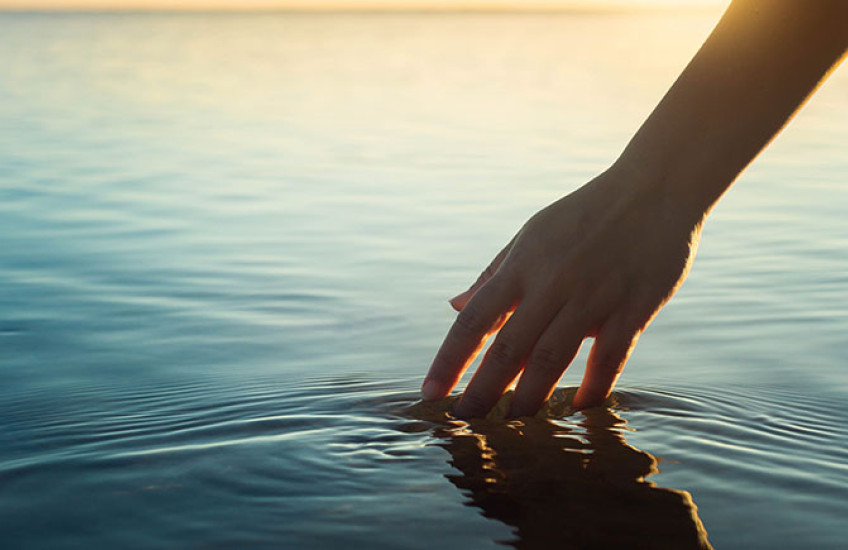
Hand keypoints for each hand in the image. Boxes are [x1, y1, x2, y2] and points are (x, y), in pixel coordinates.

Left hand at [421, 165, 703, 416]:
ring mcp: (593, 296)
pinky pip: (611, 357)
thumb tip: (453, 305)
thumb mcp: (530, 235)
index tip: (428, 393)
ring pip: (553, 358)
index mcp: (522, 265)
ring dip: (529, 398)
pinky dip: (593, 387)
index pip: (474, 320)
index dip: (448, 360)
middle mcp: (552, 283)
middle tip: (463, 423)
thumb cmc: (584, 214)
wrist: (654, 189)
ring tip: (512, 426)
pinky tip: (576, 410)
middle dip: (482, 391)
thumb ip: (493, 274)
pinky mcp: (634, 308)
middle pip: (508, 348)